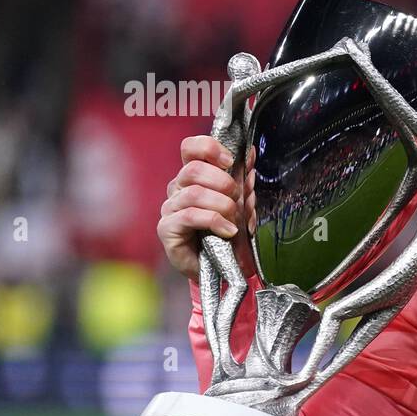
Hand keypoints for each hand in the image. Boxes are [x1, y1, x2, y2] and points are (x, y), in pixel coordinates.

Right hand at [158, 136, 256, 282]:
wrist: (222, 267)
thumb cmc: (227, 231)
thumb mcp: (242, 201)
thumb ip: (242, 177)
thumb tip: (249, 152)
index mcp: (193, 177)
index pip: (190, 148)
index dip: (209, 148)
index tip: (229, 161)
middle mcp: (178, 189)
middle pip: (193, 169)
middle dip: (223, 182)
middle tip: (237, 197)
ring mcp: (170, 208)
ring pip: (194, 193)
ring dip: (222, 205)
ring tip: (234, 219)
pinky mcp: (167, 228)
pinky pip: (190, 216)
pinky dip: (214, 221)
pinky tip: (227, 231)